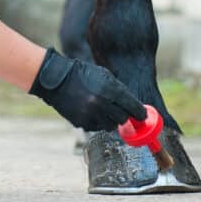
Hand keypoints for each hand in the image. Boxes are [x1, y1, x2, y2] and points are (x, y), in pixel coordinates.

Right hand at [28, 48, 146, 131]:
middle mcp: (101, 104)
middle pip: (123, 118)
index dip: (140, 113)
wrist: (57, 79)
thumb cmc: (83, 74)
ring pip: (110, 125)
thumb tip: (135, 106)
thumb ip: (120, 90)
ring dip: (111, 119)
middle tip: (124, 113)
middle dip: (125, 116)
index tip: (142, 115)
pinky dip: (98, 122)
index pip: (133, 107)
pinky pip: (96, 127)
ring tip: (104, 109)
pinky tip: (92, 111)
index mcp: (110, 89)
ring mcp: (91, 114)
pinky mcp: (81, 122)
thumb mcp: (104, 75)